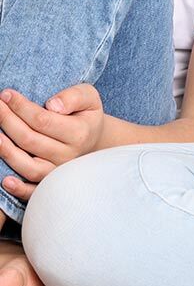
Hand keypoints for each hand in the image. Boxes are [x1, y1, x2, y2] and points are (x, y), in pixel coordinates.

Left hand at [0, 84, 104, 201]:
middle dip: (8, 121)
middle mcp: (68, 155)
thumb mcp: (88, 97)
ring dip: (7, 151)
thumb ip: (73, 97)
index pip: (42, 120)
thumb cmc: (85, 115)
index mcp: (79, 133)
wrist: (94, 139)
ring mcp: (59, 172)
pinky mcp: (51, 183)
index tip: (7, 94)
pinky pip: (34, 191)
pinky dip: (19, 189)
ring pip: (29, 166)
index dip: (21, 107)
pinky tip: (5, 181)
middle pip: (30, 140)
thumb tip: (52, 105)